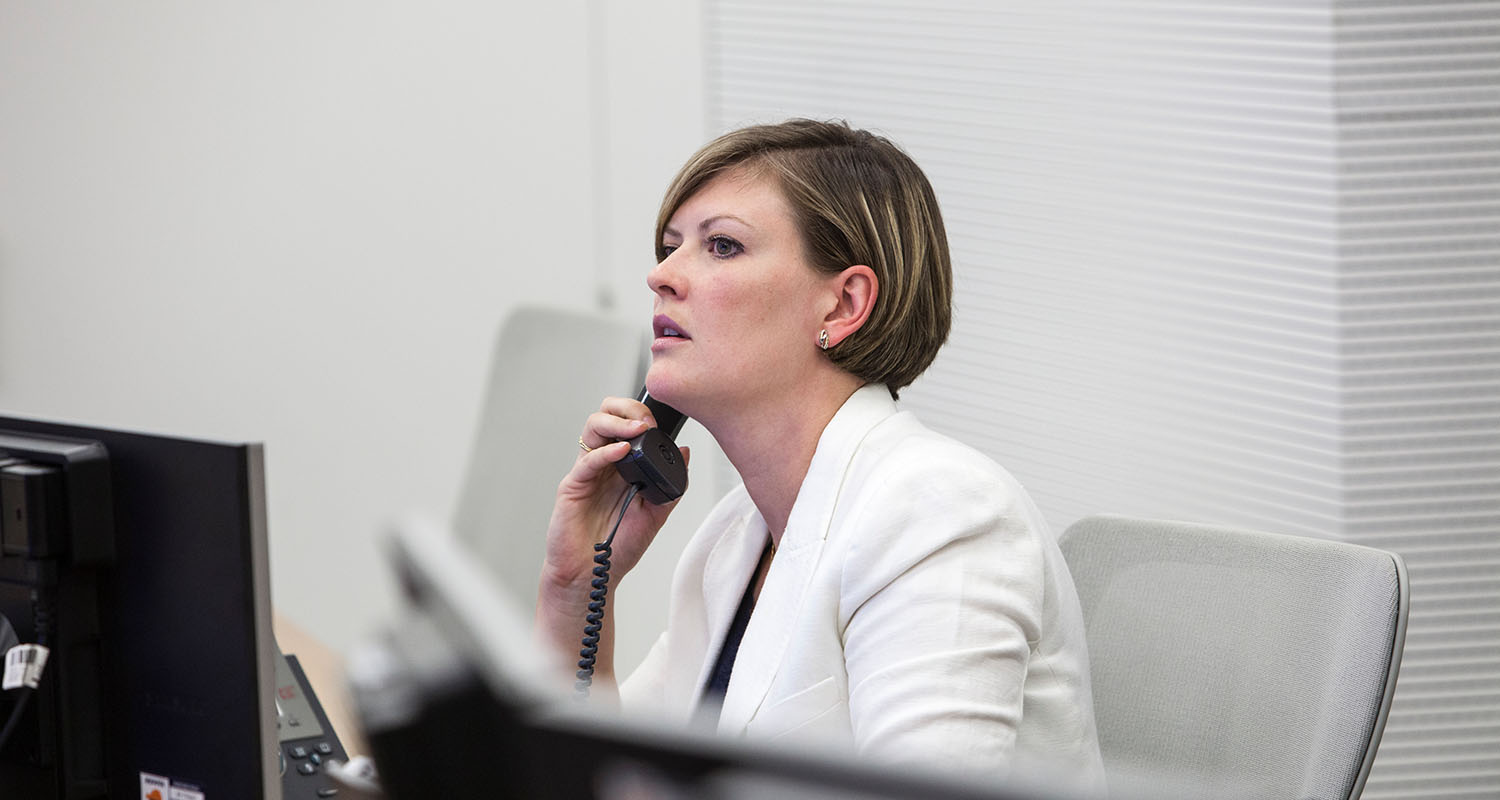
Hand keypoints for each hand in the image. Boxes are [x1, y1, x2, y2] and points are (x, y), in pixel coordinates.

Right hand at [540, 396, 689, 598]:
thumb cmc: (617, 548)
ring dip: (617, 422)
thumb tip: (685, 453)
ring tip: (637, 429)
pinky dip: (606, 452)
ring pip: (593, 428)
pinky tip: (622, 452)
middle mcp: (604, 464)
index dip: (642, 415)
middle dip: (628, 408)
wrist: (592, 575)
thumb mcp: (655, 515)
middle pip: (607, 415)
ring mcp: (588, 472)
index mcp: (623, 466)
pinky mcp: (573, 486)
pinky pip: (587, 461)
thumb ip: (670, 485)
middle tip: (647, 421)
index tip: (661, 423)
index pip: (627, 423)